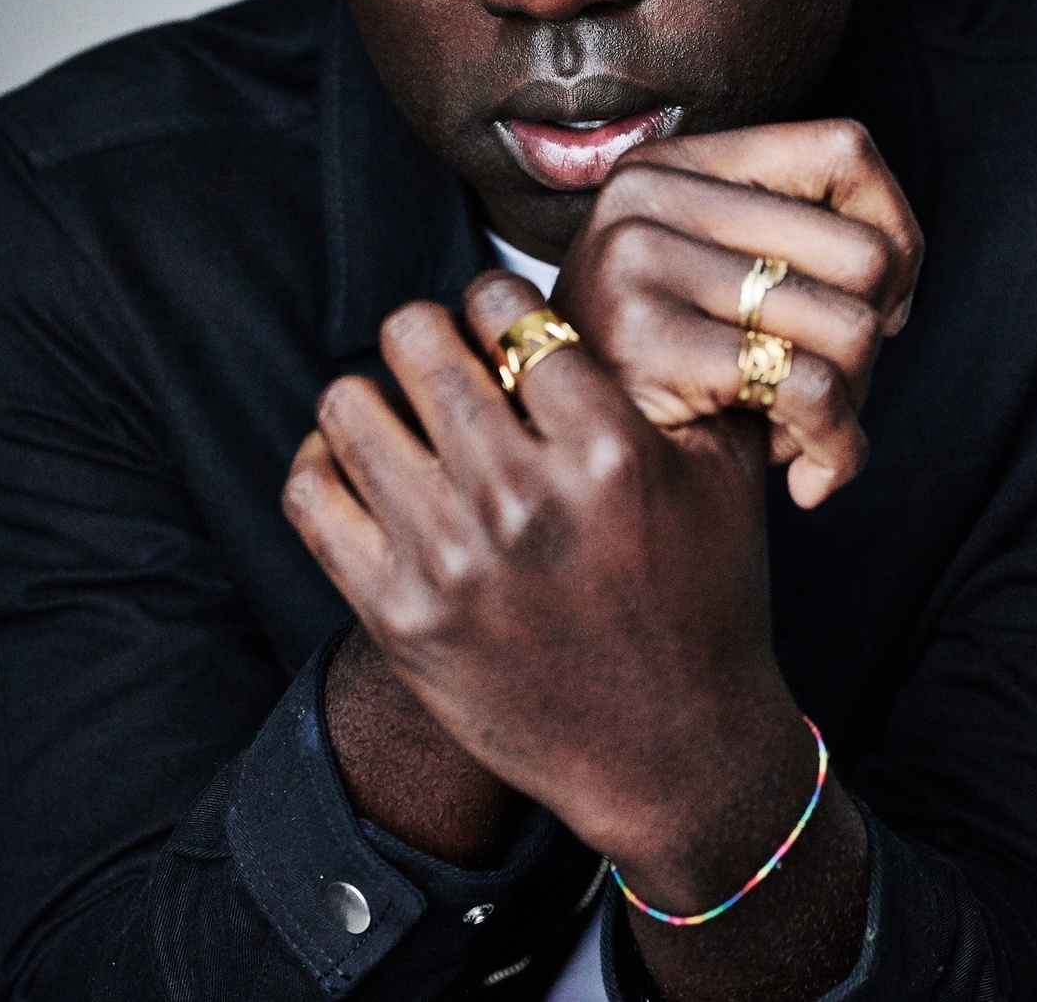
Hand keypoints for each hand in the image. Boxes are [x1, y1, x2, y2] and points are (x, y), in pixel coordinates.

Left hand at [285, 273, 807, 899]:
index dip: (495, 299)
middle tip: (446, 360)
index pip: (506, 306)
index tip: (499, 322)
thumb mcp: (724, 474)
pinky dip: (324, 463)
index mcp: (610, 450)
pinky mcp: (399, 618)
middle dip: (429, 333)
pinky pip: (311, 494)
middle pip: (416, 338)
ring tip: (404, 415)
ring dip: (375, 395)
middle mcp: (525, 498)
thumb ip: (687, 371)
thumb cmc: (706, 597)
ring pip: (350, 405)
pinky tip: (362, 469)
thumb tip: (641, 286)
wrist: (674, 751)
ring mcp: (453, 562)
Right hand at [554, 119, 920, 507]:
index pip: (844, 150)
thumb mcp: (717, 280)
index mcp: (671, 165)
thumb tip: (898, 264)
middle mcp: (645, 194)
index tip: (880, 303)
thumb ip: (796, 241)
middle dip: (873, 340)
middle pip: (863, 252)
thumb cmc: (664, 380)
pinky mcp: (648, 339)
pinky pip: (812, 390)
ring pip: (851, 327)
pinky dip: (836, 447)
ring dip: (850, 403)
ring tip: (800, 431)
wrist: (565, 470)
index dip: (895, 231)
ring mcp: (637, 260)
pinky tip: (807, 477)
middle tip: (831, 390)